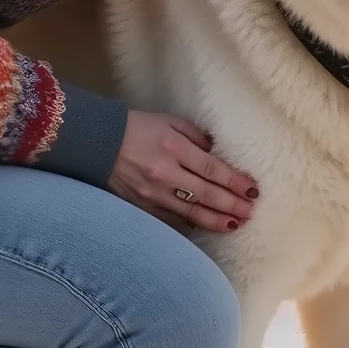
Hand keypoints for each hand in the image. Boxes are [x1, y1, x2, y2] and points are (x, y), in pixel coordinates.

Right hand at [107, 110, 257, 234]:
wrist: (96, 143)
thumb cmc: (136, 128)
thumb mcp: (168, 122)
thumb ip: (196, 137)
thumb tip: (220, 153)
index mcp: (174, 148)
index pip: (213, 170)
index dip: (236, 182)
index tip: (252, 190)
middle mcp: (165, 174)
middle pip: (207, 195)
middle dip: (233, 205)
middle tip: (251, 212)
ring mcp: (153, 194)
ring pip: (192, 213)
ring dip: (217, 220)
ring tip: (236, 224)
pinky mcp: (142, 207)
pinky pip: (173, 219)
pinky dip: (192, 224)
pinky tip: (207, 226)